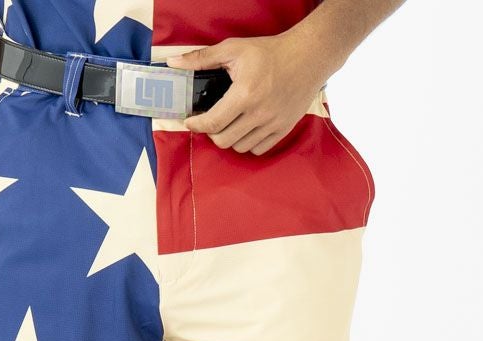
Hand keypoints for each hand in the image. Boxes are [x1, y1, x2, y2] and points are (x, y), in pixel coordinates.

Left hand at [166, 30, 332, 154]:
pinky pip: (258, 149)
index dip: (196, 125)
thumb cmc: (269, 52)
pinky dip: (248, 143)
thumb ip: (202, 58)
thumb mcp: (234, 49)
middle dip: (211, 132)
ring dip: (230, 138)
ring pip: (240, 147)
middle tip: (211, 120)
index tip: (190, 121)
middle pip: (223, 141)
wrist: (308, 56)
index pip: (212, 123)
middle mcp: (258, 113)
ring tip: (230, 123)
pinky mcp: (283, 129)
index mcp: (244, 94)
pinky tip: (246, 129)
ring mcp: (272, 124)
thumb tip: (173, 62)